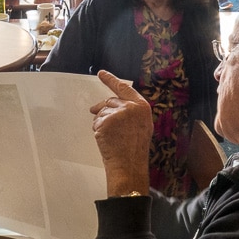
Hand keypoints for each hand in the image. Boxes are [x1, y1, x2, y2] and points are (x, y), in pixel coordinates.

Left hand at [90, 70, 151, 195]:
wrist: (129, 165)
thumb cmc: (134, 149)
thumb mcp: (140, 125)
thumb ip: (130, 111)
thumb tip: (107, 104)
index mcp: (142, 106)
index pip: (124, 88)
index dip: (111, 80)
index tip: (101, 73)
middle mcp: (131, 107)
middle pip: (110, 101)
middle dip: (102, 109)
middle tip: (102, 122)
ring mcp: (118, 113)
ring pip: (101, 112)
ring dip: (101, 123)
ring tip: (112, 138)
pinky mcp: (107, 121)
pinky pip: (96, 122)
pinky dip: (97, 130)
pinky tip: (106, 140)